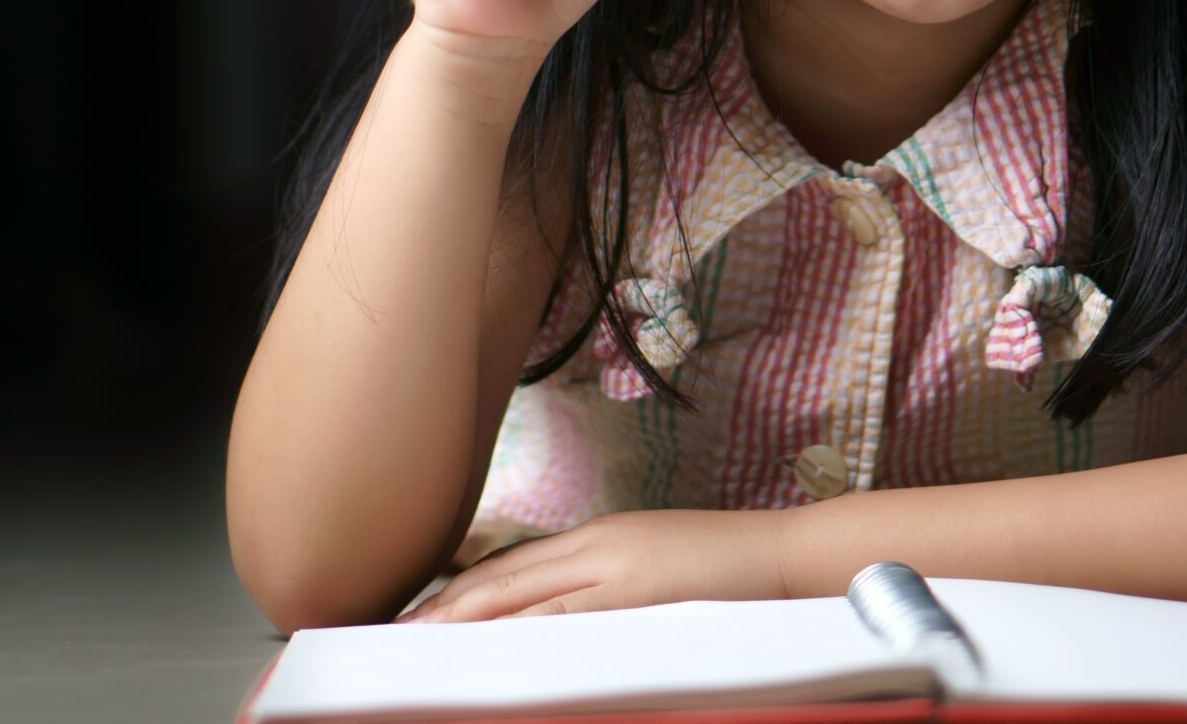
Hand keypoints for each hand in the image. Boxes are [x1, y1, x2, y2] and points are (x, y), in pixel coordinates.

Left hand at [392, 510, 793, 621]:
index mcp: (599, 538)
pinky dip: (522, 631)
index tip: (420, 615)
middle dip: (446, 605)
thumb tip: (552, 621)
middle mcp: (598, 544)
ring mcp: (616, 565)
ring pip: (524, 592)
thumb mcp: (653, 569)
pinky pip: (567, 615)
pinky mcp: (639, 590)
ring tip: (423, 641)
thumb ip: (601, 589)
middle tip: (397, 632)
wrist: (789, 558)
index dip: (459, 590)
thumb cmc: (729, 574)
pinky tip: (493, 649)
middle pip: (503, 574)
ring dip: (468, 618)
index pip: (510, 564)